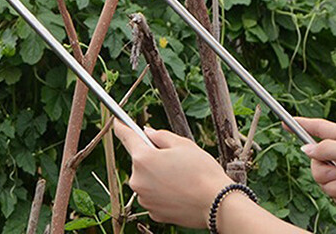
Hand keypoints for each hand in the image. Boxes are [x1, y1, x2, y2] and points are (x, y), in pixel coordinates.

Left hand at [113, 121, 231, 227]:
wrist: (219, 206)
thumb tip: (147, 133)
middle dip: (151, 156)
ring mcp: (145, 199)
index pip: (126, 137)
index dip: (121, 127)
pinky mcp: (154, 213)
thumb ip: (160, 136)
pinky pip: (153, 196)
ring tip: (180, 178)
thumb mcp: (182, 144)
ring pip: (146, 180)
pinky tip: (179, 192)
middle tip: (173, 158)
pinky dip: (162, 192)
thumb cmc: (202, 171)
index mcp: (143, 158)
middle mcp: (138, 180)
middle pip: (139, 161)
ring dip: (156, 176)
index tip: (117, 122)